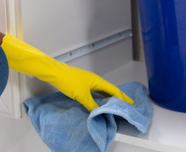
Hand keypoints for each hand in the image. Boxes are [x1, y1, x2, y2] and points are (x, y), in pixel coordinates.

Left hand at [1, 34, 133, 110]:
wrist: (55, 73)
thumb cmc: (68, 80)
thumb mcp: (81, 95)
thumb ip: (91, 105)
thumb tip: (99, 113)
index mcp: (98, 81)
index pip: (114, 90)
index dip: (123, 97)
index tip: (131, 103)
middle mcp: (95, 80)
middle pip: (109, 90)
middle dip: (118, 98)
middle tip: (126, 105)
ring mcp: (88, 82)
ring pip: (102, 91)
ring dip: (108, 98)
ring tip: (114, 106)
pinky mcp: (81, 84)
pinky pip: (95, 92)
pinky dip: (99, 98)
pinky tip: (98, 103)